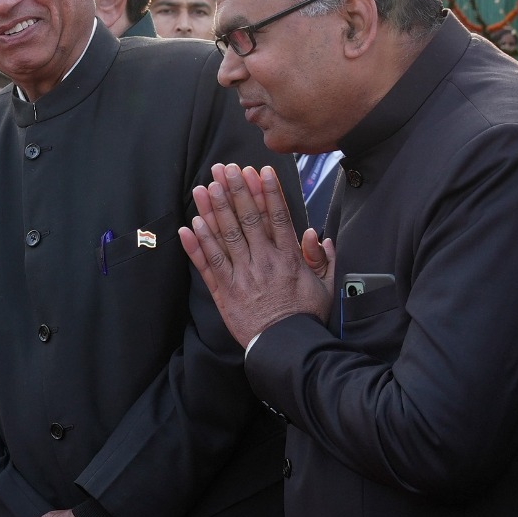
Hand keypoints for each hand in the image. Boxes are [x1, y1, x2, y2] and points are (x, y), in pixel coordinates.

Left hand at [181, 163, 333, 349]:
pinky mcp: (225, 294)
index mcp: (289, 258)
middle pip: (248, 219)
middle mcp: (264, 262)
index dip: (268, 192)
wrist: (286, 348)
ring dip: (214, 210)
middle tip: (226, 168)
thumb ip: (324, 259)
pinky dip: (199, 245)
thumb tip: (319, 235)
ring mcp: (242, 277)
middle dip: (236, 191)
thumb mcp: (326, 288)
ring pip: (226, 237)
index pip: (278, 217)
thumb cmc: (306, 318)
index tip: (260, 170)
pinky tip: (191, 225)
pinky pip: (209, 265)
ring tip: (206, 187)